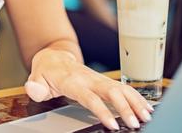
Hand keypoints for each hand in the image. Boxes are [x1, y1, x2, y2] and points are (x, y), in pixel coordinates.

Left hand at [25, 49, 152, 129]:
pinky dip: (137, 97)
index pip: (89, 96)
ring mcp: (99, 78)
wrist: (54, 56)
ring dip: (135, 102)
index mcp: (72, 80)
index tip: (112, 124)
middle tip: (136, 122)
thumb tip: (33, 89)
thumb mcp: (35, 79)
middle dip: (125, 107)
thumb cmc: (46, 72)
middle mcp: (89, 78)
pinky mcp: (105, 81)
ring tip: (147, 117)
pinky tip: (147, 108)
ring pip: (121, 89)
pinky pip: (124, 88)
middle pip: (111, 92)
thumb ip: (35, 87)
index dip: (101, 110)